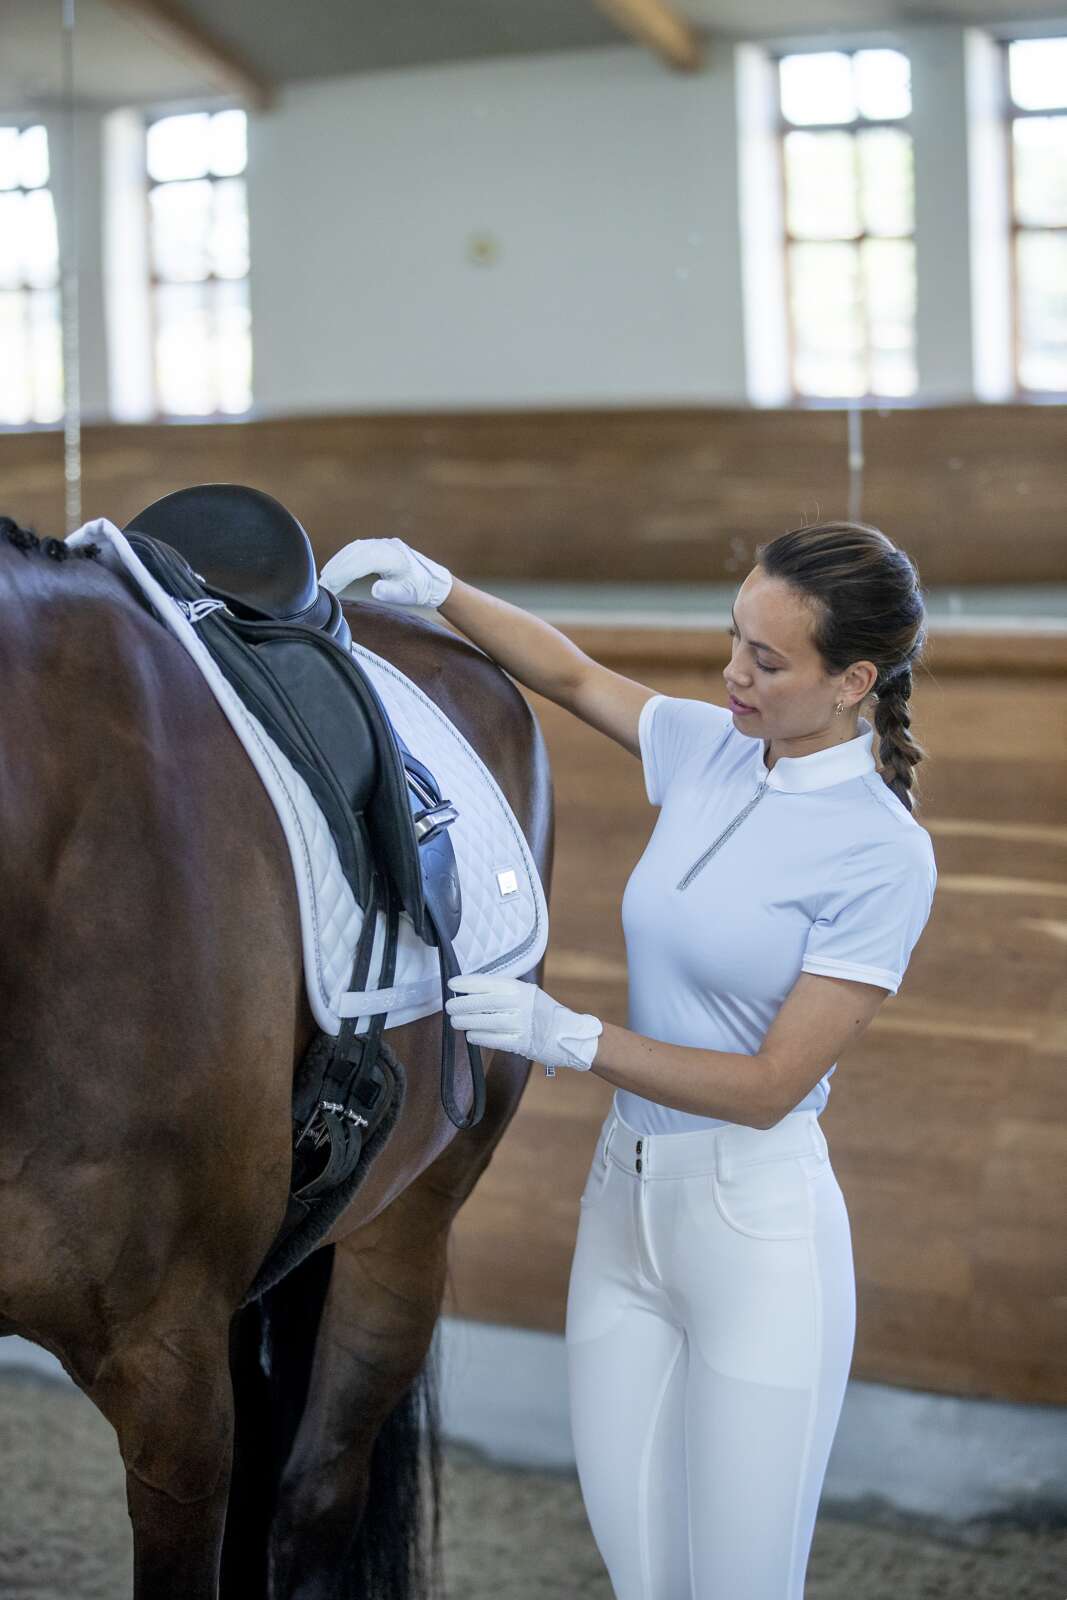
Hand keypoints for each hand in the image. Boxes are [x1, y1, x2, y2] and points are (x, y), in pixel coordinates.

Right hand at [319, 537, 452, 608]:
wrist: (434, 581)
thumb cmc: (421, 589)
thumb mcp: (409, 594)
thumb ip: (391, 592)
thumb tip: (374, 590)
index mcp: (395, 557)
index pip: (362, 561)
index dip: (343, 573)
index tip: (329, 585)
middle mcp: (388, 546)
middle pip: (355, 553)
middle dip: (337, 568)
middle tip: (322, 584)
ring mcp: (383, 544)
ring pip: (355, 549)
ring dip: (338, 562)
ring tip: (326, 577)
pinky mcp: (380, 547)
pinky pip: (358, 549)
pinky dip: (344, 558)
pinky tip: (336, 568)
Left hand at [445, 976, 602, 1071]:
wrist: (569, 1036)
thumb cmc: (544, 1013)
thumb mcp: (529, 994)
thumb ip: (506, 993)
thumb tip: (473, 992)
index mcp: (522, 989)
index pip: (490, 983)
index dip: (469, 983)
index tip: (452, 984)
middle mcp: (522, 1005)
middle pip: (486, 1002)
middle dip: (463, 1003)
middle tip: (449, 1006)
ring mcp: (523, 1025)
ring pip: (488, 1021)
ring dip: (467, 1021)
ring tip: (455, 1021)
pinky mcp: (522, 1044)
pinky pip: (496, 1040)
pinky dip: (480, 1037)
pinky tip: (470, 1035)